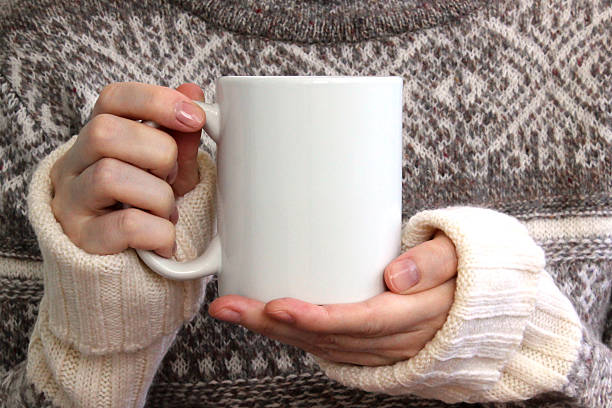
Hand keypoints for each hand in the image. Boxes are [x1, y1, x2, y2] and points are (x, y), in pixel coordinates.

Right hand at [50, 82, 205, 257]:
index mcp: (99, 136)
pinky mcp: (81, 239)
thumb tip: (193, 92)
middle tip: (172, 178)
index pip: (112, 99)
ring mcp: (72, 201)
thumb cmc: (147, 205)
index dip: (154, 101)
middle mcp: (75, 163)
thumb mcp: (169, 168)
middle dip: (158, 154)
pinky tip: (164, 240)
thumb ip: (179, 134)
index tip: (194, 116)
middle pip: (105, 132)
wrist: (128, 265)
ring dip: (158, 197)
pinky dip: (159, 232)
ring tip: (166, 213)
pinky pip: (125, 225)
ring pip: (110, 176)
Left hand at [209, 231, 456, 365]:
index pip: (357, 322)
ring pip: (318, 346)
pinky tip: (263, 322)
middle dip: (272, 326)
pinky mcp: (366, 346)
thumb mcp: (460, 259)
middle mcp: (390, 340)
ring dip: (272, 332)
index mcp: (412, 316)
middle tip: (228, 307)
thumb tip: (396, 275)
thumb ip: (433, 262)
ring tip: (232, 310)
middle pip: (324, 338)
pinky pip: (325, 347)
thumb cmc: (464, 277)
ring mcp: (376, 348)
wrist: (476, 310)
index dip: (316, 319)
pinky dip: (291, 337)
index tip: (277, 306)